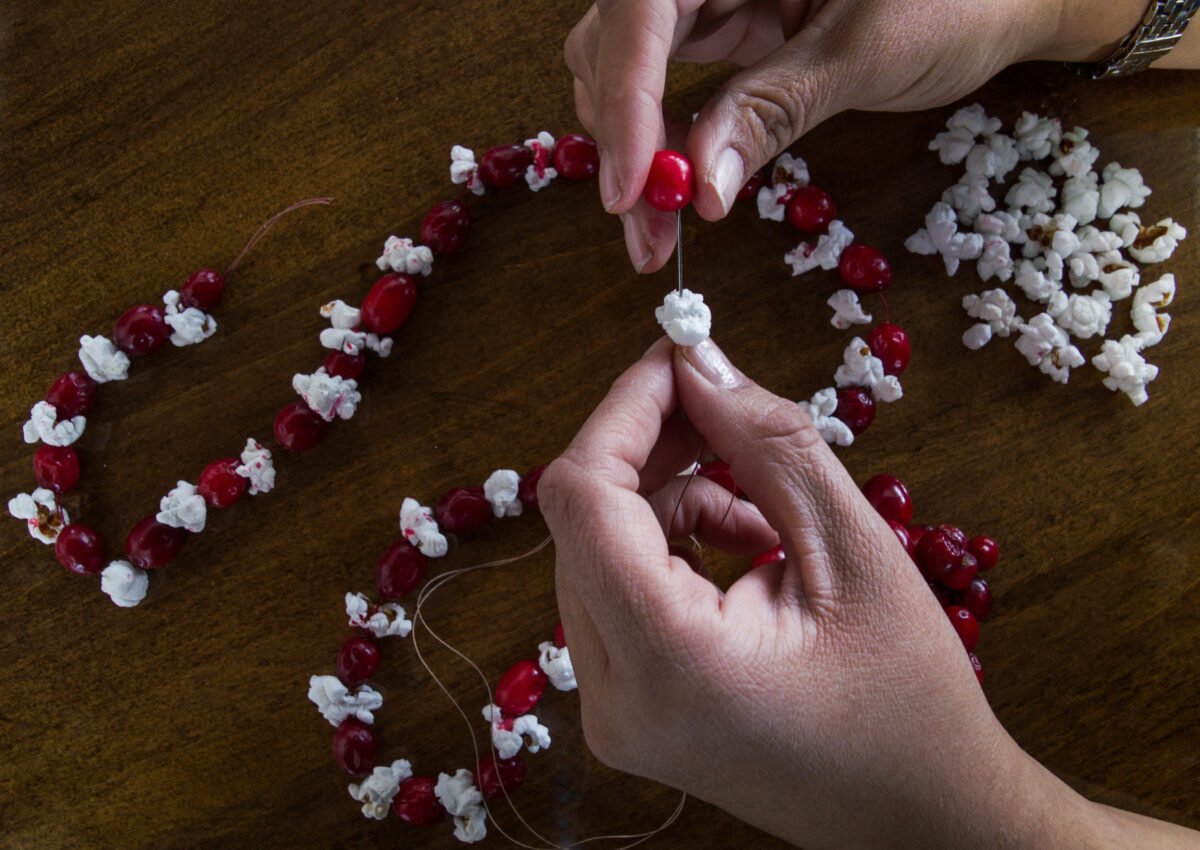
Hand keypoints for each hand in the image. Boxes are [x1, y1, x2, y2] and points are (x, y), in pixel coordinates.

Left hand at [537, 337, 1196, 847]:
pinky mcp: (626, 710)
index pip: (584, 498)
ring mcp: (611, 712)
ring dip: (667, 500)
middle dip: (649, 448)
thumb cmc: (910, 700)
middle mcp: (612, 697)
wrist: (921, 818)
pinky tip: (743, 548)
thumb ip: (768, 444)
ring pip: (597, 551)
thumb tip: (698, 362)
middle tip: (723, 407)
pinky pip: (616, 591)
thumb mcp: (853, 550)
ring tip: (758, 510)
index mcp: (666, 663)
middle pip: (583, 521)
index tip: (680, 357)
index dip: (625, 411)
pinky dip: (669, 547)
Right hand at [565, 0, 1150, 271]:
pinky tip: (678, 190)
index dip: (625, 96)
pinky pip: (666, 84)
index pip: (645, 7)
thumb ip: (772, 110)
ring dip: (633, 150)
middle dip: (621, 136)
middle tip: (644, 227)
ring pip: (627, 68)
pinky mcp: (724, 26)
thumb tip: (697, 189)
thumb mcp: (865, 52)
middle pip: (617, 40)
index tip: (633, 185)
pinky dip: (663, 142)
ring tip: (658, 230)